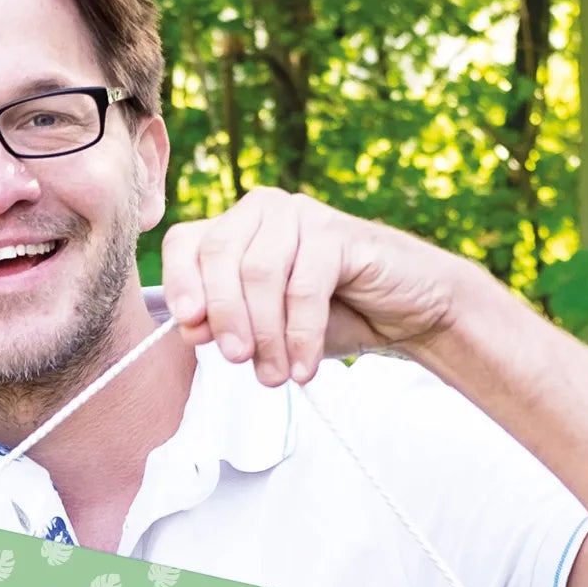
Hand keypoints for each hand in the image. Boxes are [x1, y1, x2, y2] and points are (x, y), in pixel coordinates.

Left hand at [161, 188, 464, 385]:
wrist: (407, 314)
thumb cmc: (331, 319)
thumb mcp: (266, 330)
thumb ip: (225, 326)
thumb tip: (189, 327)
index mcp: (235, 228)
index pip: (185, 242)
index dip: (180, 282)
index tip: (189, 327)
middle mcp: (263, 211)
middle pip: (219, 255)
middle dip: (225, 316)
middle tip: (238, 361)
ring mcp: (301, 214)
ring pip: (259, 273)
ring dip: (265, 334)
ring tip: (275, 375)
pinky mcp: (338, 232)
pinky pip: (304, 288)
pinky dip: (301, 335)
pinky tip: (304, 368)